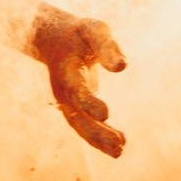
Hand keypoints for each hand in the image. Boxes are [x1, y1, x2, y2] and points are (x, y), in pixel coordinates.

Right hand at [27, 9, 128, 157]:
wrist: (58, 41)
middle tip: (118, 143)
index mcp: (65, 70)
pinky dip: (101, 138)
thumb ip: (107, 46)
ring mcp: (68, 103)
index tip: (106, 114)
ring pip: (81, 127)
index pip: (76, 89)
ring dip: (99, 140)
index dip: (89, 102)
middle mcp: (63, 91)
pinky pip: (87, 127)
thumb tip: (122, 66)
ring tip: (120, 149)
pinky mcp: (77, 109)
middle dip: (96, 132)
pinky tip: (120, 146)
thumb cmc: (80, 34)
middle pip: (77, 117)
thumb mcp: (94, 31)